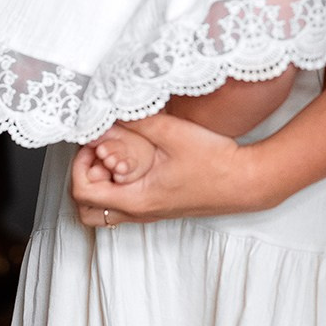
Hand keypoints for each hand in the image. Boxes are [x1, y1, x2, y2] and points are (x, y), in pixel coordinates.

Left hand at [71, 113, 279, 224]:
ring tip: (115, 157)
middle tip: (98, 153)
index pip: (82, 193)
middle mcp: (139, 212)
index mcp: (136, 200)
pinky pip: (125, 205)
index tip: (93, 142)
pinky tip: (136, 160)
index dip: (79, 165)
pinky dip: (118, 186)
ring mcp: (151, 213)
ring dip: (101, 184)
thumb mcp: (172, 132)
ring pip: (106, 210)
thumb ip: (136, 121)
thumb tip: (106, 112)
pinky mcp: (161, 207)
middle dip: (84, 178)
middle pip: (87, 211)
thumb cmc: (214, 161)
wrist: (246, 181)